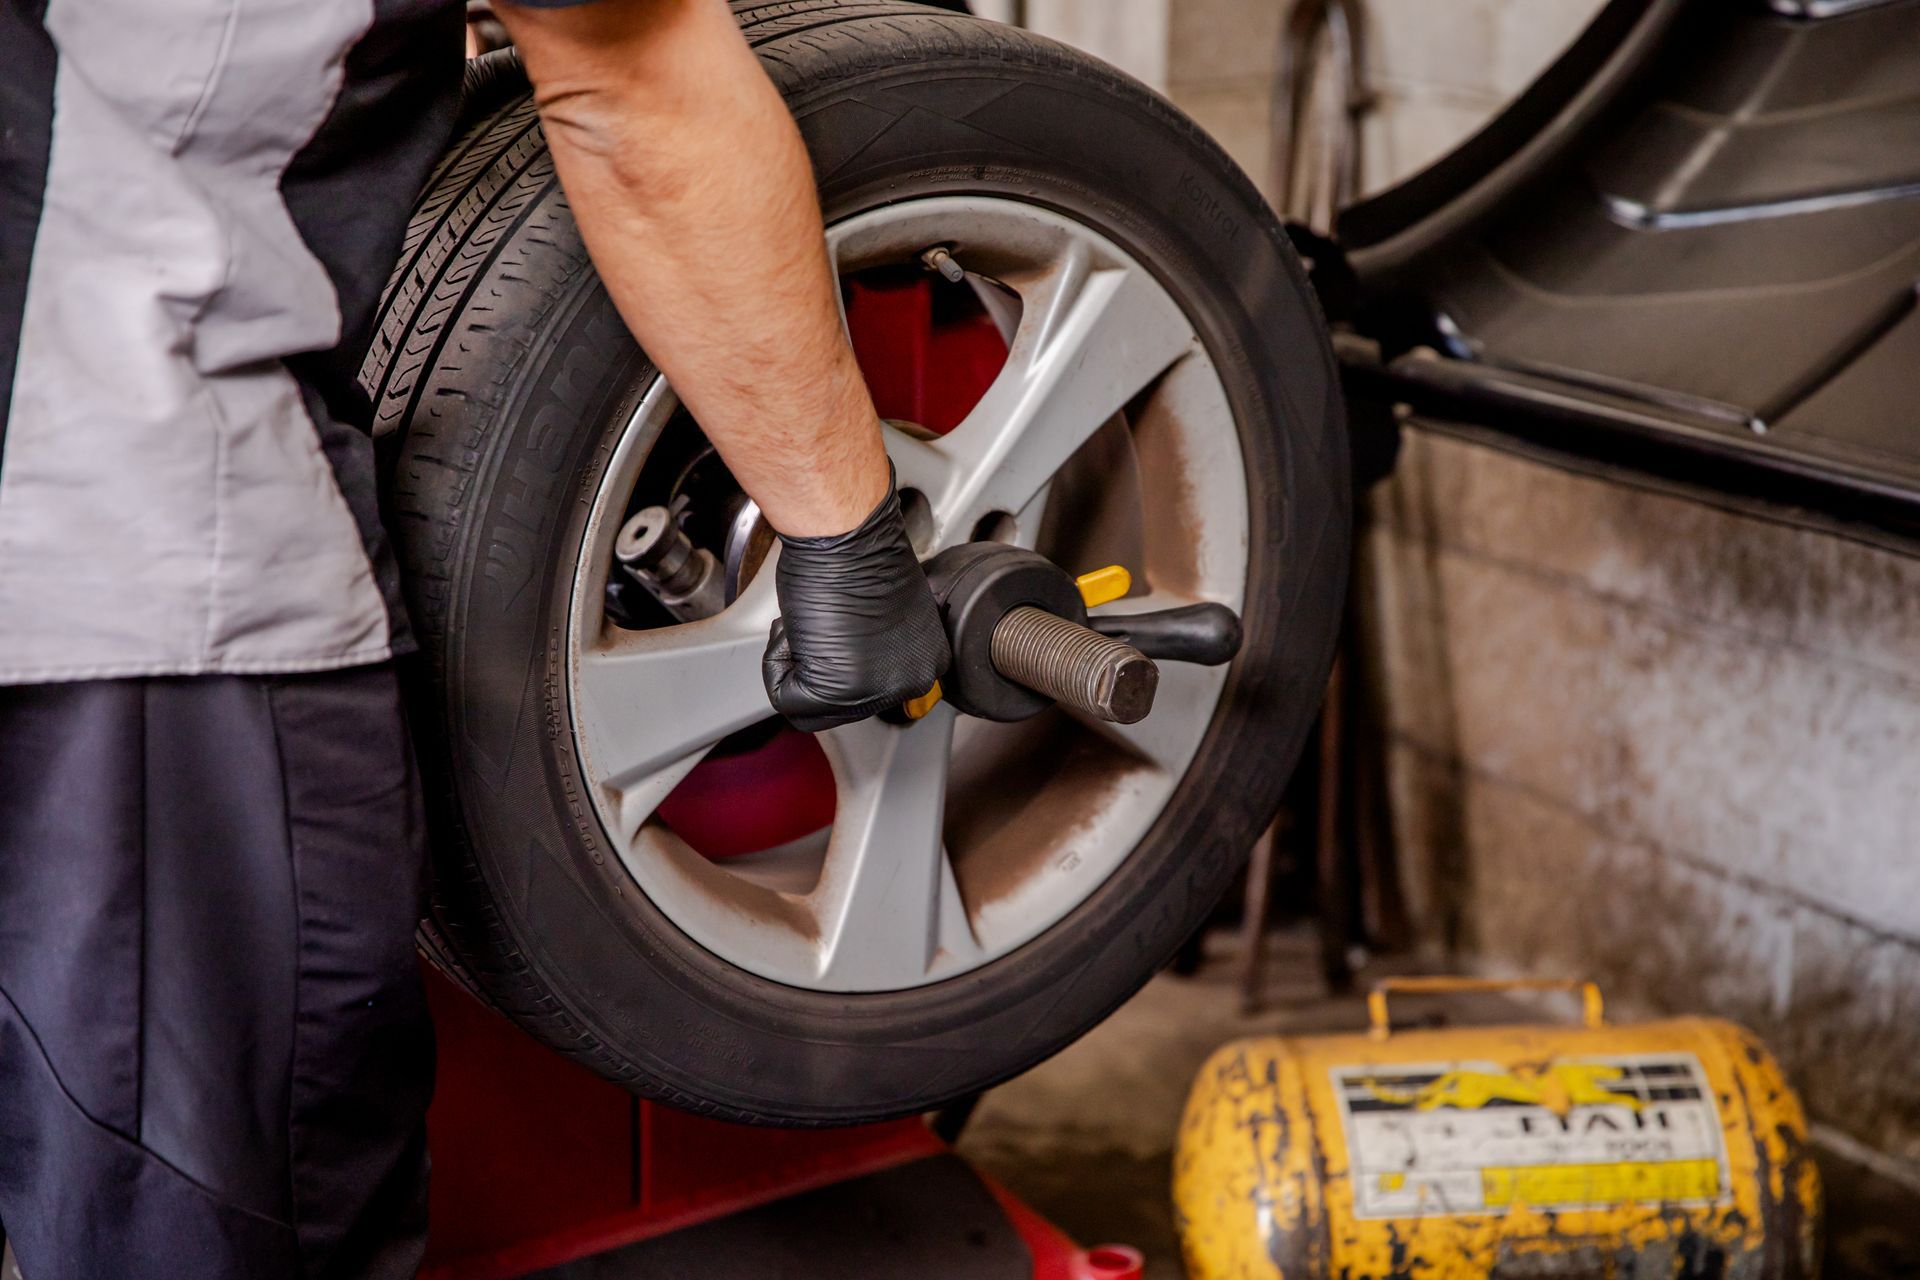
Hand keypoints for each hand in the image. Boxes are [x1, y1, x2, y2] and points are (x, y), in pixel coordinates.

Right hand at [762, 471, 949, 732]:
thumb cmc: (855, 554)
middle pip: (842, 707)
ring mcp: (877, 690)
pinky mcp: (840, 690)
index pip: (870, 691)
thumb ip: (874, 649)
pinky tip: (795, 630)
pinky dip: (777, 666)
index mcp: (929, 660)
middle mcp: (912, 680)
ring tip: (807, 627)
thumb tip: (848, 664)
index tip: (835, 631)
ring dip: (793, 668)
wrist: (843, 533)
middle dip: (814, 669)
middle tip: (815, 627)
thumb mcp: (883, 616)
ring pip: (812, 709)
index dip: (836, 661)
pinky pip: (789, 701)